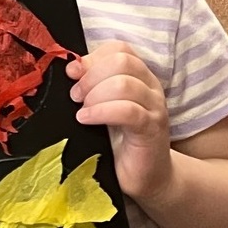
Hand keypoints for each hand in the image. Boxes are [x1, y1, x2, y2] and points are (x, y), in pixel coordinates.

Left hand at [69, 41, 172, 200]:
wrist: (148, 178)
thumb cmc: (123, 144)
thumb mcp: (106, 108)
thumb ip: (94, 87)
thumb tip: (72, 68)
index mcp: (141, 77)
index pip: (121, 49)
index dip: (93, 57)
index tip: (73, 74)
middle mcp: (151, 87)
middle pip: (122, 60)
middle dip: (91, 76)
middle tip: (76, 96)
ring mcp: (154, 107)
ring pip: (124, 83)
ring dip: (94, 95)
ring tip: (82, 112)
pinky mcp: (151, 129)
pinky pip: (127, 111)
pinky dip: (101, 112)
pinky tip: (86, 120)